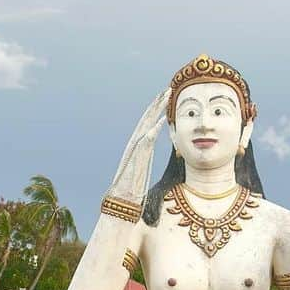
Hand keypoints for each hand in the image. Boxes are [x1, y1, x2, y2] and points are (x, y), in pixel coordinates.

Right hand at [107, 88, 171, 204]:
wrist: (121, 199)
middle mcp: (134, 144)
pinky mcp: (136, 158)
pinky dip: (153, 130)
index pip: (147, 123)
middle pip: (146, 119)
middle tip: (167, 90)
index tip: (165, 99)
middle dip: (157, 104)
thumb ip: (145, 157)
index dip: (156, 110)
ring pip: (146, 125)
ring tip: (166, 98)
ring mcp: (134, 150)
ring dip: (156, 111)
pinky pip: (145, 141)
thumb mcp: (142, 168)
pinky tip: (161, 121)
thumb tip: (149, 154)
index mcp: (137, 145)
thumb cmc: (133, 188)